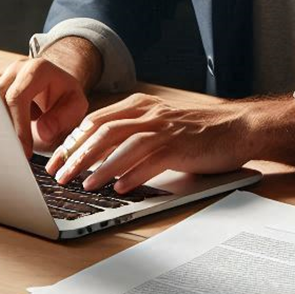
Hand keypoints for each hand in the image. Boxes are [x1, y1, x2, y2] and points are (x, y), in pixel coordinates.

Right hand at [0, 37, 101, 156]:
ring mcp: (0, 77)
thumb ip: (65, 118)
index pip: (18, 97)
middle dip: (3, 130)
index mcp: (37, 69)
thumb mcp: (76, 106)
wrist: (56, 87)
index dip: (19, 125)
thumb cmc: (65, 98)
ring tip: (6, 151)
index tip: (24, 150)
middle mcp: (15, 69)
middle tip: (11, 154)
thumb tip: (43, 131)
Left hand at [45, 92, 294, 191]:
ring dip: (101, 165)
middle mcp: (151, 113)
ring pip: (124, 144)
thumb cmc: (199, 130)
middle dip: (77, 154)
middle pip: (104, 131)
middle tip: (60, 175)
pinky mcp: (182, 146)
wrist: (238, 127)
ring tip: (84, 184)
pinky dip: (134, 174)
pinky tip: (120, 187)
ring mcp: (167, 129)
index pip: (96, 120)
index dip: (73, 141)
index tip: (56, 159)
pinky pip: (152, 160)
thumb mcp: (161, 123)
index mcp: (141, 105)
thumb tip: (100, 156)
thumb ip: (133, 132)